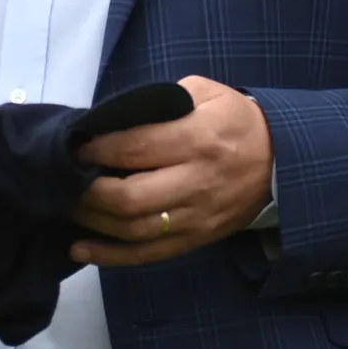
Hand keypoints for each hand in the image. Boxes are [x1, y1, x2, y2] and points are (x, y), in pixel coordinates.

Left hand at [70, 76, 271, 266]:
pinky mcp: (196, 238)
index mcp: (197, 139)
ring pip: (134, 230)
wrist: (281, 161)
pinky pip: (148, 254)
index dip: (97, 150)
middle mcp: (196, 181)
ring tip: (68, 207)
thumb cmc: (235, 121)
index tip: (75, 147)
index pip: (135, 148)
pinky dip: (110, 256)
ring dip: (93, 222)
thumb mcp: (206, 92)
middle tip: (66, 178)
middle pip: (129, 197)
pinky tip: (81, 248)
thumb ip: (161, 102)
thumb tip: (114, 119)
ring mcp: (196, 216)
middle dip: (88, 191)